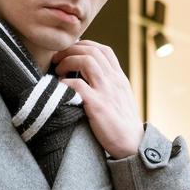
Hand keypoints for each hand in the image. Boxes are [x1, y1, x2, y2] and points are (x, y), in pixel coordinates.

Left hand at [49, 40, 143, 158]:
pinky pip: (77, 84)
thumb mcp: (121, 98)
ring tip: (58, 71)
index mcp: (119, 78)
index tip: (70, 53)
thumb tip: (91, 77)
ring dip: (67, 62)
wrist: (132, 144)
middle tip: (57, 59)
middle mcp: (114, 80)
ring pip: (86, 61)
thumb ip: (109, 85)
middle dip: (70, 50)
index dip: (83, 45)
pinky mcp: (97, 105)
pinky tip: (60, 88)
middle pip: (92, 51)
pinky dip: (64, 82)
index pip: (103, 50)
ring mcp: (106, 91)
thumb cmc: (123, 124)